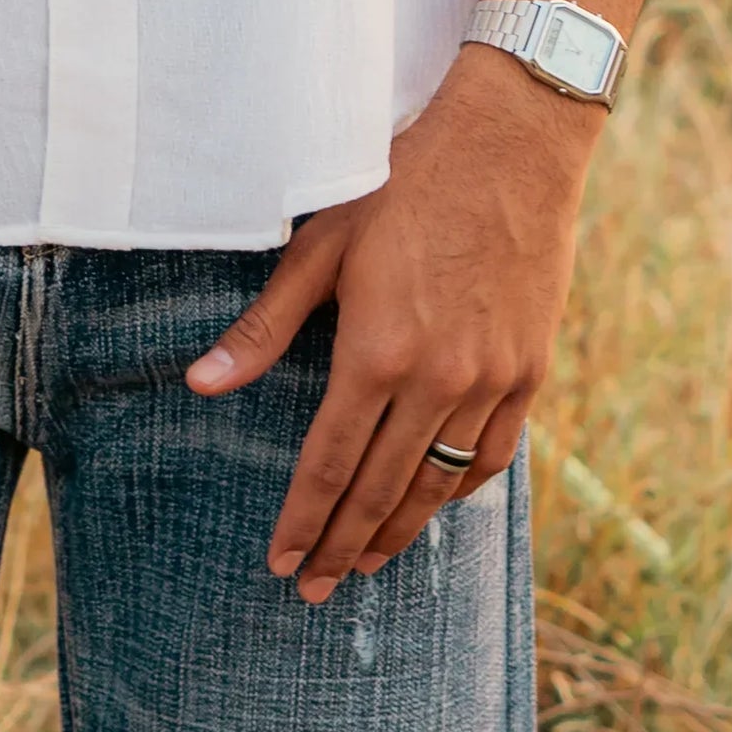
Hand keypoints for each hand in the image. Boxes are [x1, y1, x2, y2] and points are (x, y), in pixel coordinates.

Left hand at [187, 47, 595, 598]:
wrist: (512, 143)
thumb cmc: (405, 184)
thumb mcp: (321, 247)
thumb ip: (264, 328)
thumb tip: (201, 383)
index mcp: (376, 353)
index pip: (330, 464)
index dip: (303, 520)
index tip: (282, 563)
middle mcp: (437, 381)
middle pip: (381, 490)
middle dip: (342, 545)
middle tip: (315, 588)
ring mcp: (491, 380)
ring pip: (439, 484)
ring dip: (400, 531)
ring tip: (368, 563)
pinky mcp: (530, 370)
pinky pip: (495, 455)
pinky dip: (462, 489)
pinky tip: (437, 503)